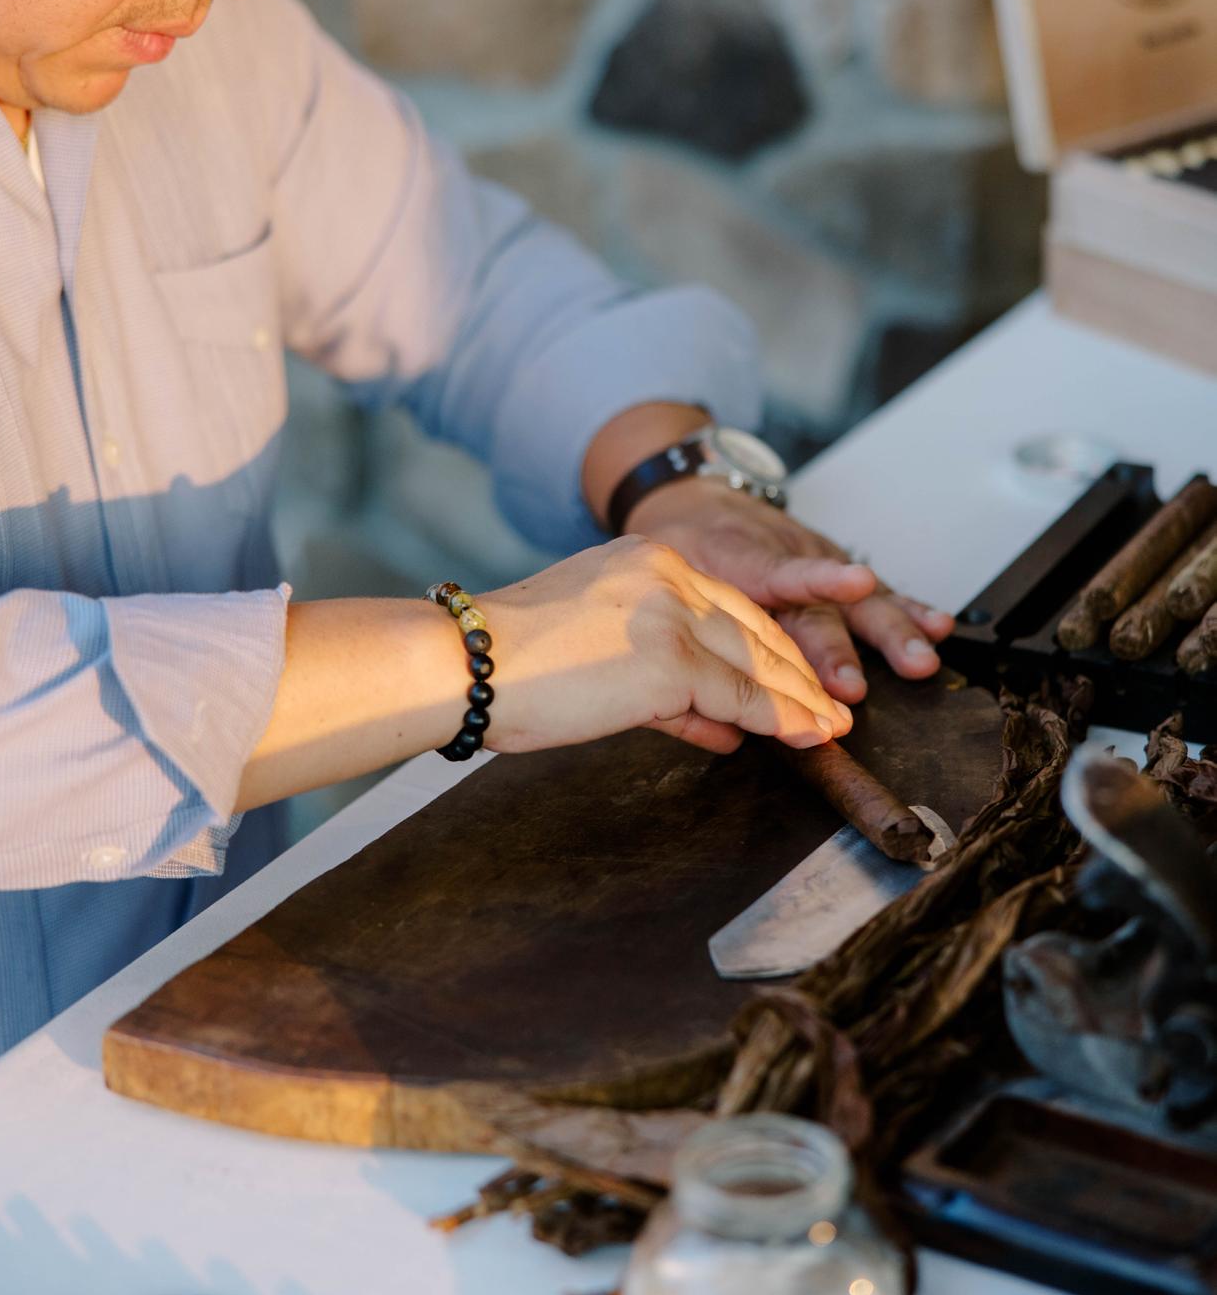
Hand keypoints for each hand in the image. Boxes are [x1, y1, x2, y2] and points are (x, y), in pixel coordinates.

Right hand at [480, 535, 852, 757]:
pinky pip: (741, 697)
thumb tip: (710, 717)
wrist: (465, 662)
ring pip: (755, 662)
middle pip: (751, 626)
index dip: (765, 642)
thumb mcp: (589, 644)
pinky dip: (780, 720)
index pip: (723, 602)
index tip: (792, 670)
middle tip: (828, 704)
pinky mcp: (669, 661)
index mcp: (643, 558)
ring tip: (827, 728)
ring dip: (798, 700)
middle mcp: (664, 574)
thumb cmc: (506, 663)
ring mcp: (670, 616)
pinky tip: (806, 736)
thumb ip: (655, 673)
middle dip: (794, 671)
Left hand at [622, 479, 954, 704]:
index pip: (777, 577)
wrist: (693, 497)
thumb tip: (714, 723)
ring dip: (889, 632)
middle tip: (856, 687)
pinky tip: (938, 626)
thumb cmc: (679, 547)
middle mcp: (784, 560)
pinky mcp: (832, 564)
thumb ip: (685, 643)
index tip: (848, 607)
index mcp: (736, 562)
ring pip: (853, 599)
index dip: (814, 594)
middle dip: (838, 651)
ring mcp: (814, 561)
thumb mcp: (663, 582)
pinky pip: (872, 592)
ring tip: (921, 659)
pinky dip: (906, 608)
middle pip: (815, 611)